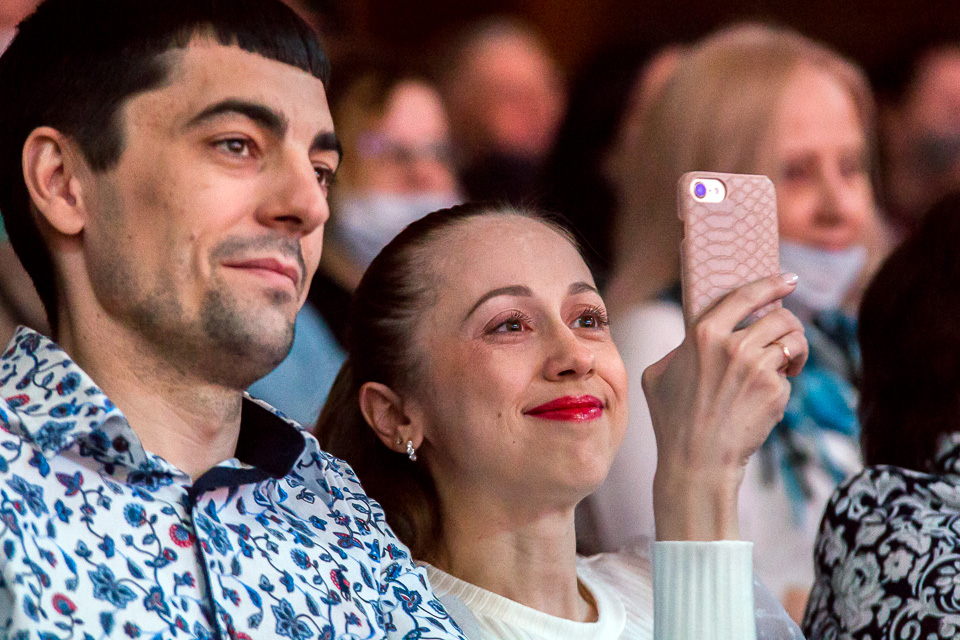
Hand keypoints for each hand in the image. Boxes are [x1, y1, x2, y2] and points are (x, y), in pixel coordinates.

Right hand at [644, 274, 806, 540]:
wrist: (697, 462)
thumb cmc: (672, 421)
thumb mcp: (657, 375)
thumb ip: (679, 349)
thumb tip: (693, 340)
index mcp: (702, 333)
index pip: (746, 295)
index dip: (773, 283)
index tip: (788, 280)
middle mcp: (732, 344)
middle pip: (781, 316)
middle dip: (790, 326)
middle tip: (787, 339)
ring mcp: (757, 367)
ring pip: (793, 341)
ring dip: (796, 350)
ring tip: (787, 366)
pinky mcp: (775, 390)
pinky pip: (789, 376)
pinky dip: (783, 385)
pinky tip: (766, 401)